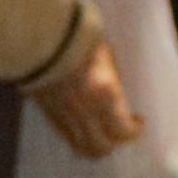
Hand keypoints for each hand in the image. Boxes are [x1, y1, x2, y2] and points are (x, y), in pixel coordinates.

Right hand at [32, 40, 144, 158]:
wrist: (40, 29)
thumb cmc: (77, 35)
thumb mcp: (106, 56)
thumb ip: (111, 81)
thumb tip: (116, 96)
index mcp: (104, 93)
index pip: (123, 131)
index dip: (134, 131)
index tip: (138, 122)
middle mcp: (83, 110)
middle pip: (100, 147)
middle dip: (113, 143)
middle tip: (120, 130)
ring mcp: (61, 112)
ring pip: (80, 145)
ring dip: (93, 143)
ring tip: (100, 131)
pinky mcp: (44, 108)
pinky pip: (63, 132)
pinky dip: (75, 134)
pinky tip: (79, 120)